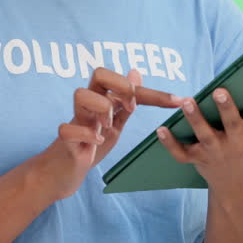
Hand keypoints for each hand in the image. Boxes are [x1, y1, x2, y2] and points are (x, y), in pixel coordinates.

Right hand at [38, 67, 182, 199]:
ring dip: (102, 108)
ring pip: (80, 94)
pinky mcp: (65, 139)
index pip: (127, 84)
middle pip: (99, 73)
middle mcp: (88, 105)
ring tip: (108, 127)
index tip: (177, 101)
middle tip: (131, 107)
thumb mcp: (114, 122)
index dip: (154, 92)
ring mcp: (75, 120)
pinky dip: (86, 134)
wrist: (66, 170)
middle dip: (121, 86)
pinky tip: (98, 142)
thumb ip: (126, 101)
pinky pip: (67, 129)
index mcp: (102, 99)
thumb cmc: (91, 143)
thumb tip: (136, 71)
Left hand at [156, 67, 242, 195]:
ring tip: (187, 101)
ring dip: (195, 119)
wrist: (240, 188)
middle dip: (226, 108)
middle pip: (231, 123)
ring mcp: (215, 151)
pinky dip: (170, 144)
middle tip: (220, 91)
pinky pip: (181, 153)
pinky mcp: (196, 158)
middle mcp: (237, 141)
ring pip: (203, 134)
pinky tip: (160, 128)